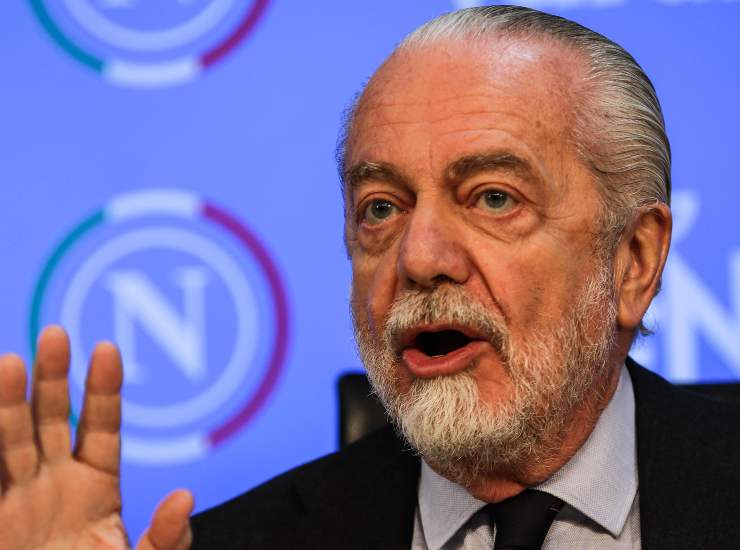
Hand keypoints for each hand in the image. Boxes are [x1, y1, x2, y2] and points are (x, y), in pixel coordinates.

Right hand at [0, 326, 192, 548]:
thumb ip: (163, 538)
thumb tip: (187, 498)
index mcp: (95, 487)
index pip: (101, 426)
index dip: (103, 389)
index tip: (106, 350)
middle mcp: (53, 484)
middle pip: (52, 420)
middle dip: (52, 380)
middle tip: (56, 334)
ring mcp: (17, 500)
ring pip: (11, 441)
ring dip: (8, 403)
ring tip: (10, 361)